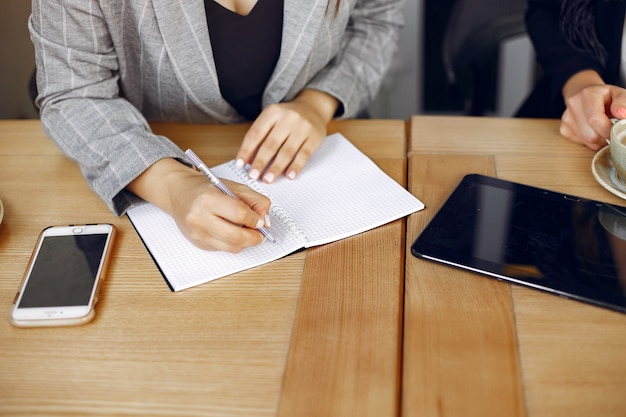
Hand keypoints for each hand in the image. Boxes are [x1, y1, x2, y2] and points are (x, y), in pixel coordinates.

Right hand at [128, 158, 270, 251]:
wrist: (179, 193)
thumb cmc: (207, 188)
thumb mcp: (233, 186)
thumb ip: (255, 201)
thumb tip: (266, 222)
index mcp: (209, 198)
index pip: (240, 214)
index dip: (256, 220)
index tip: (261, 221)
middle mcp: (200, 217)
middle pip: (236, 237)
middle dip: (254, 238)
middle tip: (260, 234)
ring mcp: (197, 233)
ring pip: (231, 247)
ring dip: (245, 243)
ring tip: (248, 232)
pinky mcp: (198, 243)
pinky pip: (223, 249)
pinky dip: (232, 243)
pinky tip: (231, 232)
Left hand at [235, 89, 338, 182]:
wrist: (312, 108)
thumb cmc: (286, 118)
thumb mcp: (271, 120)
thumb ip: (260, 138)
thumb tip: (249, 161)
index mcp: (273, 112)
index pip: (256, 133)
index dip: (246, 150)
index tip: (240, 165)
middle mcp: (288, 118)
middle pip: (271, 144)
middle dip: (260, 162)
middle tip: (253, 176)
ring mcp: (303, 127)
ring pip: (287, 152)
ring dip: (276, 168)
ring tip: (268, 179)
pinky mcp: (315, 137)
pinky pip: (304, 155)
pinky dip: (296, 167)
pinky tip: (289, 176)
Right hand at [560, 70, 625, 149]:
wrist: (584, 94)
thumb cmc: (605, 96)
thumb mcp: (618, 94)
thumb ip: (622, 103)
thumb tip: (622, 115)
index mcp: (588, 94)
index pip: (594, 119)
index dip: (608, 130)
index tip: (616, 132)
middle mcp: (574, 105)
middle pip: (591, 135)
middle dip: (605, 137)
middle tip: (611, 129)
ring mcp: (567, 118)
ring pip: (587, 141)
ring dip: (598, 139)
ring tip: (601, 127)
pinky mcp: (564, 129)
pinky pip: (580, 142)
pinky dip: (589, 141)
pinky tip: (591, 130)